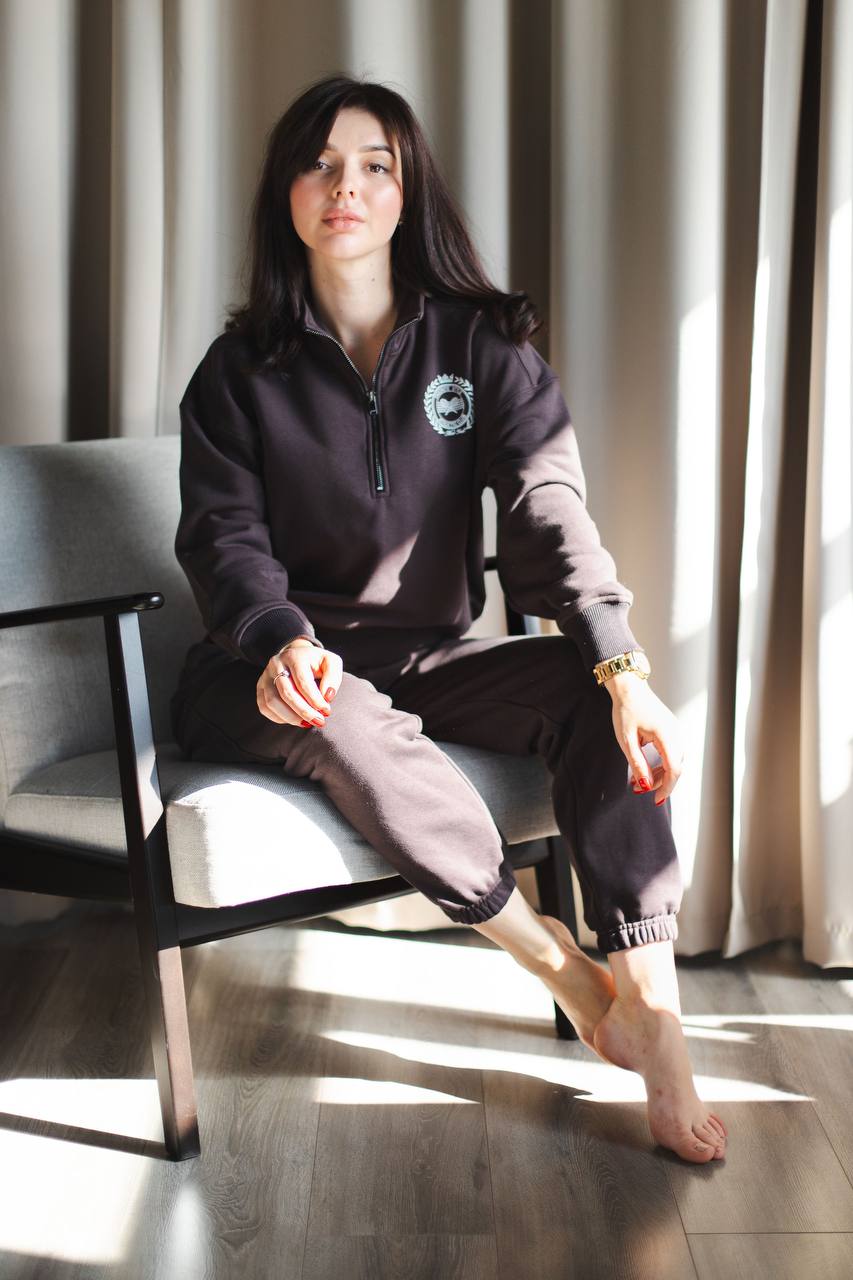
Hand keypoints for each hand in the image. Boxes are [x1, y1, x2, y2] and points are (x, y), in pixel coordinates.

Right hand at [257, 639, 343, 728]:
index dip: (315, 700)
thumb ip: (333, 678)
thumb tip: (327, 696)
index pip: (303, 682)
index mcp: (294, 656)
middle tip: (319, 722)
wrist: (297, 656)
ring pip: (272, 702)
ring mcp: (265, 676)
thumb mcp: (331, 663)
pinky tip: (294, 719)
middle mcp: (276, 664)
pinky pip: (265, 708)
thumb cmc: (316, 663)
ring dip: (291, 717)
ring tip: (307, 723)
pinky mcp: (260, 687)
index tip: (327, 711)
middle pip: (287, 693)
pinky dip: (280, 718)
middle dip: (304, 712)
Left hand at [603, 673, 684, 804]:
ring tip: (640, 780)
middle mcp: (675, 732)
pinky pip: (671, 751)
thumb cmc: (626, 710)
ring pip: (674, 760)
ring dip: (660, 773)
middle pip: (676, 766)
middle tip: (640, 790)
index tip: (656, 800)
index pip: (674, 768)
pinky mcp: (671, 729)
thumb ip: (637, 763)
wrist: (629, 687)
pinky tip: (647, 767)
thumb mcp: (626, 740)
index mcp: (666, 735)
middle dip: (660, 782)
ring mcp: (675, 730)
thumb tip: (645, 785)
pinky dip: (661, 763)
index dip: (667, 787)